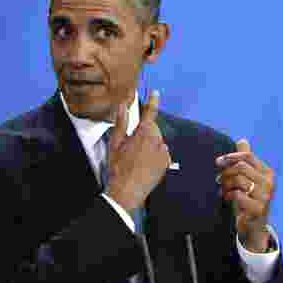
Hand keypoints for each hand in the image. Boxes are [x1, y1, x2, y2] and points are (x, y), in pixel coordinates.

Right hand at [105, 90, 170, 211]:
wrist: (127, 190)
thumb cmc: (118, 167)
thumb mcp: (115, 143)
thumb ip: (121, 123)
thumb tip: (122, 106)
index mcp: (144, 132)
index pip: (150, 112)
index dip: (152, 101)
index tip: (155, 92)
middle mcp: (157, 140)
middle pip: (153, 129)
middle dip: (144, 132)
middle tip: (132, 145)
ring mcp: (164, 151)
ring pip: (157, 141)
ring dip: (149, 144)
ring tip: (136, 158)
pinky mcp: (167, 162)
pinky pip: (161, 153)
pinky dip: (155, 155)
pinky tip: (144, 164)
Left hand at [216, 139, 275, 252]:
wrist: (254, 227)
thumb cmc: (249, 199)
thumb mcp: (248, 178)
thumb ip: (245, 160)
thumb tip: (242, 140)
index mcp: (267, 172)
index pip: (248, 156)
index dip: (231, 157)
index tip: (218, 162)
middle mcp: (269, 182)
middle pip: (241, 167)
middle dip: (226, 173)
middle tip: (219, 180)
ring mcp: (265, 196)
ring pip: (238, 180)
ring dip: (225, 185)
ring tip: (223, 191)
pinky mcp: (258, 208)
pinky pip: (237, 195)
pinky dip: (228, 196)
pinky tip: (227, 199)